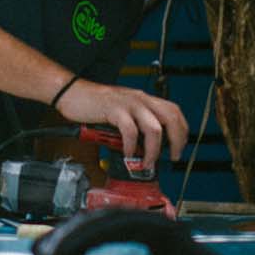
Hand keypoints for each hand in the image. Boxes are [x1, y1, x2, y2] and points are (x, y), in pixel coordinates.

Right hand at [53, 80, 186, 163]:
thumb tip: (146, 146)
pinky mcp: (114, 110)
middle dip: (176, 141)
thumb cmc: (95, 104)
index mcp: (145, 99)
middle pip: (171, 118)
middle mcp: (141, 99)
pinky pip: (130, 131)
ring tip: (147, 162)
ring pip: (154, 128)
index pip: (174, 112)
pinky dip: (131, 146)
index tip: (179, 147)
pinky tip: (127, 153)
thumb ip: (136, 123)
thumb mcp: (123, 111)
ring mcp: (128, 104)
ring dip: (153, 150)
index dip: (182, 131)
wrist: (73, 92)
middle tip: (171, 157)